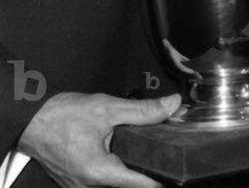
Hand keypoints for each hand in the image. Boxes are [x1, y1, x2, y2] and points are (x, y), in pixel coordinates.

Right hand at [18, 91, 180, 187]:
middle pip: (130, 182)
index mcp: (99, 173)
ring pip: (117, 180)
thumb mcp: (108, 108)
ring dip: (131, 164)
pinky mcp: (78, 180)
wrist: (32, 120)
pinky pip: (104, 177)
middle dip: (148, 165)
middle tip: (166, 146)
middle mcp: (89, 186)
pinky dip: (116, 164)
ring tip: (146, 145)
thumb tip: (173, 104)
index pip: (141, 185)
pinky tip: (124, 148)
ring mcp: (82, 186)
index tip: (179, 168)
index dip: (162, 176)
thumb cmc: (63, 116)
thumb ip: (143, 110)